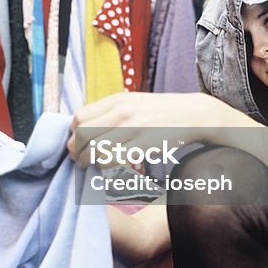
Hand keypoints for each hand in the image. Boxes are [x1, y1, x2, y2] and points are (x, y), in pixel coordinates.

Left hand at [68, 91, 229, 166]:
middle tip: (79, 160)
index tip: (77, 143)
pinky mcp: (144, 145)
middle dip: (76, 151)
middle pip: (82, 135)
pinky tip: (110, 167)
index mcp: (117, 100)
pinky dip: (106, 166)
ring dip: (88, 161)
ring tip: (91, 165)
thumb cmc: (160, 111)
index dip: (73, 133)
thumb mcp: (134, 102)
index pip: (80, 117)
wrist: (193, 114)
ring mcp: (133, 128)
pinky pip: (113, 160)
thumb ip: (110, 112)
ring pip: (94, 150)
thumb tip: (84, 127)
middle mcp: (122, 112)